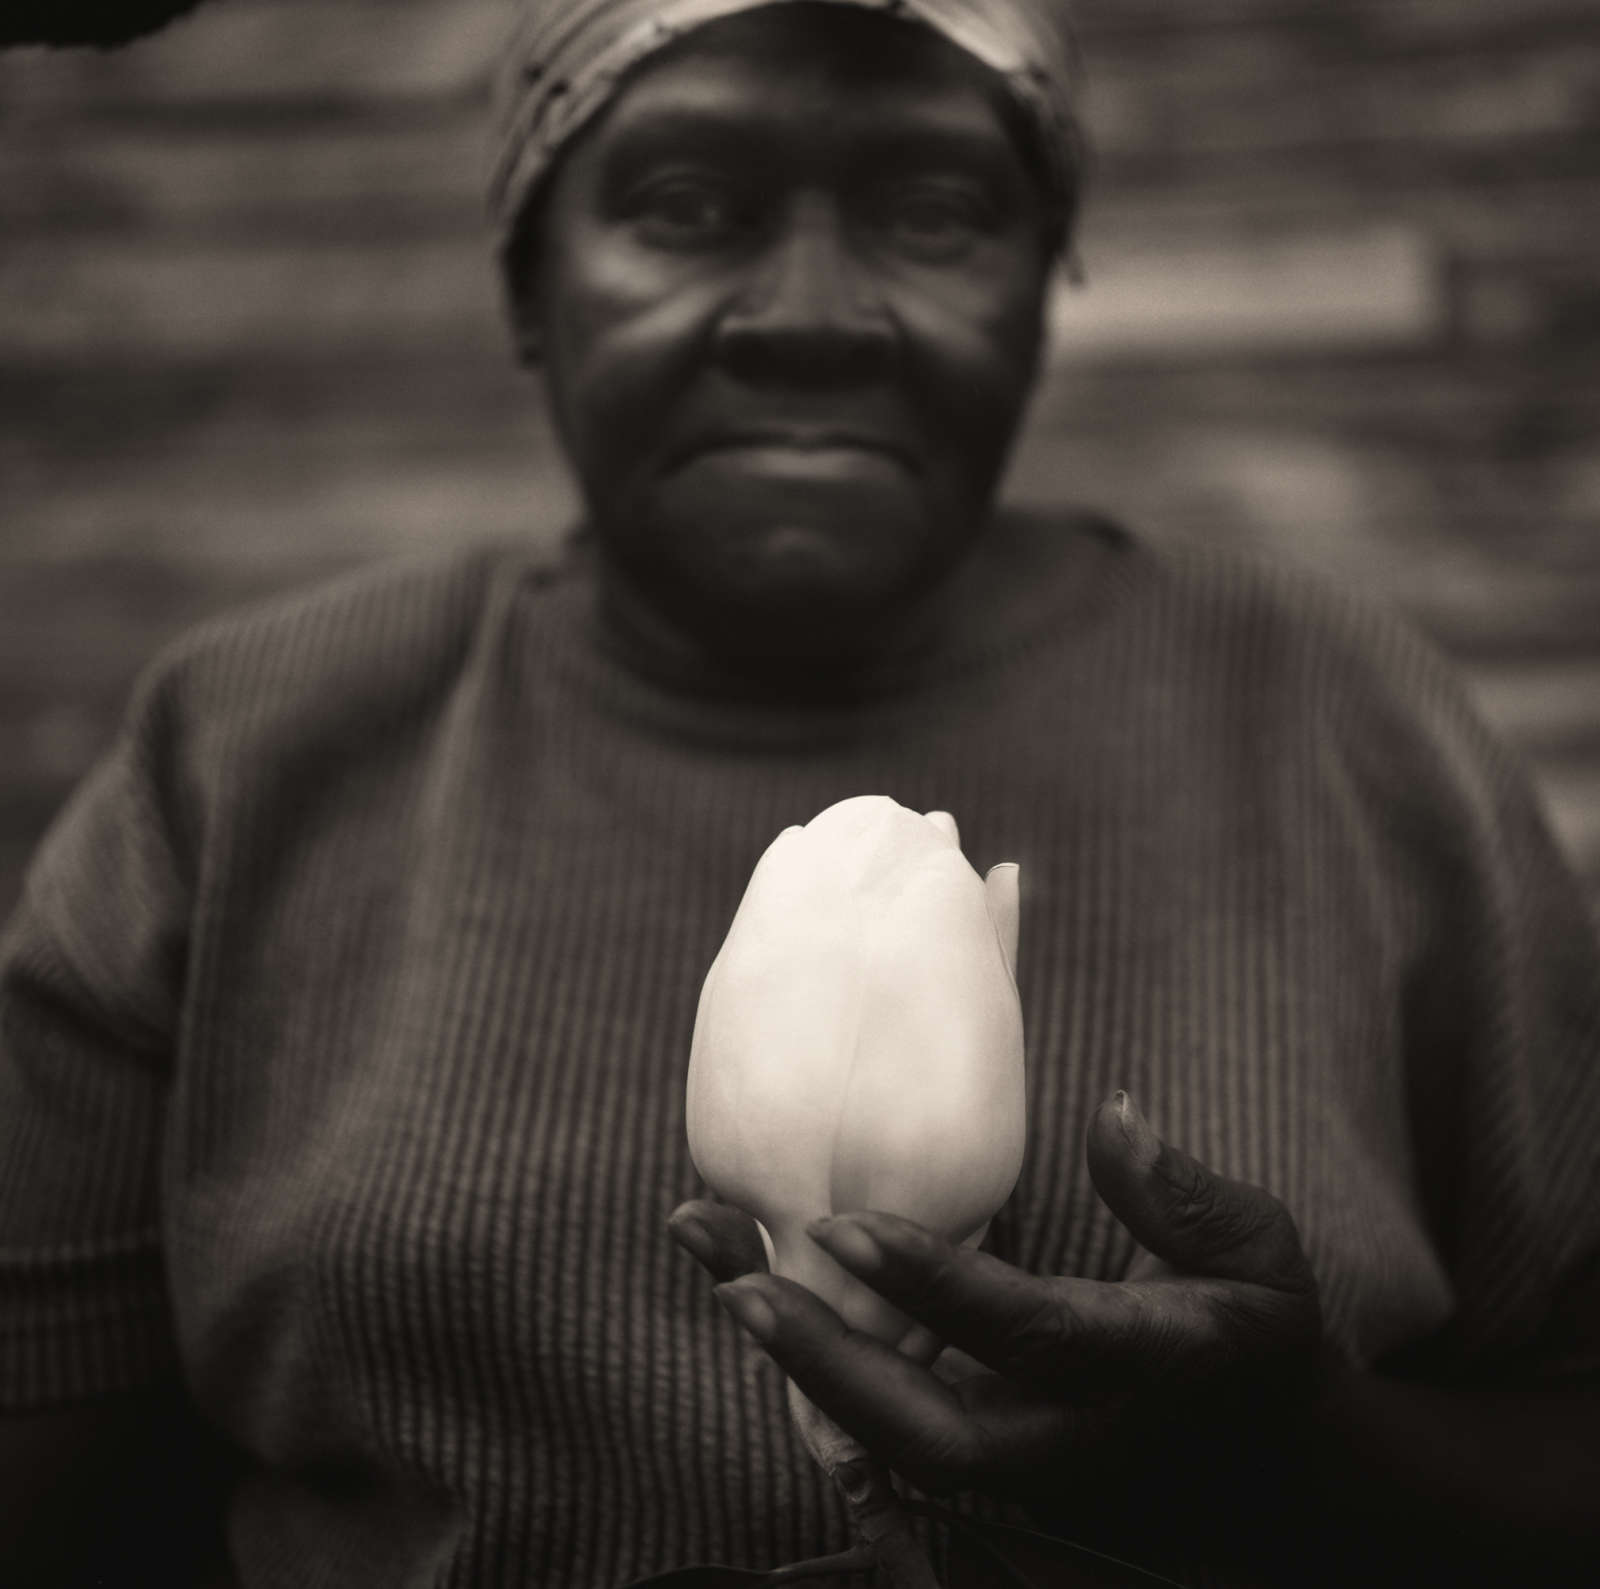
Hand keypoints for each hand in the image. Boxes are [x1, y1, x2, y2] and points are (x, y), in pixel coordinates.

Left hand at [668, 1092, 1320, 1521]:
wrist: (1259, 1454)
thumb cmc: (1253, 1327)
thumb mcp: (1257, 1251)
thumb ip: (1183, 1194)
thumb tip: (1113, 1112)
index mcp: (1146, 1368)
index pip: (1030, 1336)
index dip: (937, 1287)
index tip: (845, 1224)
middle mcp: (1071, 1435)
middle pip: (929, 1433)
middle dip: (823, 1360)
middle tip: (731, 1273)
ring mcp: (1021, 1460)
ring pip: (888, 1437)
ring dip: (791, 1351)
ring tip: (705, 1244)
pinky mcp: (983, 1450)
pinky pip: (882, 1414)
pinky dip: (808, 1349)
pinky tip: (743, 1266)